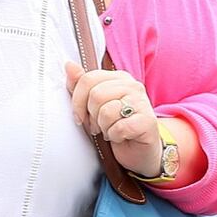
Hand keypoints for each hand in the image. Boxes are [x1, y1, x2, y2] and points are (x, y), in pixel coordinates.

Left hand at [64, 62, 163, 179]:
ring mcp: (142, 102)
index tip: (79, 116)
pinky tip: (120, 137)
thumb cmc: (115, 127)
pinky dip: (115, 136)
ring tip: (110, 130)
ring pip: (107, 111)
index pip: (88, 79)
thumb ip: (81, 85)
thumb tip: (69, 65)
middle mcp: (132, 86)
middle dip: (91, 116)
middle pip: (96, 95)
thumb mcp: (93, 107)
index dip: (77, 101)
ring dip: (103, 127)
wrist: (139, 151)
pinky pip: (119, 127)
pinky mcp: (148, 121)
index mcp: (119, 78)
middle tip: (98, 126)